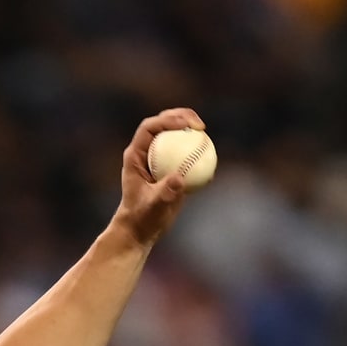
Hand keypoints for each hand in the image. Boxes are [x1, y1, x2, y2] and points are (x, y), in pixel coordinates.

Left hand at [112, 107, 205, 247]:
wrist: (141, 229)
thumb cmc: (142, 218)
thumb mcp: (153, 207)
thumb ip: (165, 193)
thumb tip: (180, 178)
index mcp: (135, 155)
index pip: (150, 128)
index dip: (167, 120)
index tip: (186, 125)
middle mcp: (146, 152)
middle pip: (163, 125)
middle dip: (181, 116)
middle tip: (199, 124)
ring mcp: (158, 159)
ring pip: (175, 137)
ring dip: (190, 130)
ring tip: (204, 131)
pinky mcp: (170, 168)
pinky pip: (185, 153)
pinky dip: (197, 150)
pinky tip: (210, 152)